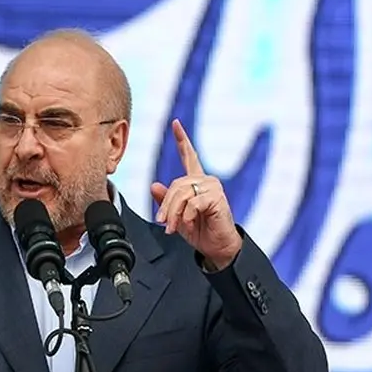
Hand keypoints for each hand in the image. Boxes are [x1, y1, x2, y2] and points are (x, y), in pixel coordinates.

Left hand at [150, 119, 241, 269]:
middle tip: (162, 223)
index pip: (189, 155)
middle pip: (176, 185)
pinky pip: (192, 202)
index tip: (175, 123)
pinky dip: (185, 215)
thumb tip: (154, 185)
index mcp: (196, 181)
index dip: (182, 139)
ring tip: (172, 227)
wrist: (217, 247)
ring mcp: (212, 187)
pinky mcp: (216, 196)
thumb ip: (166, 201)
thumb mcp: (177, 216)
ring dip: (173, 213)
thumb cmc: (200, 231)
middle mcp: (206, 180)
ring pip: (182, 194)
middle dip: (166, 206)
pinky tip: (187, 223)